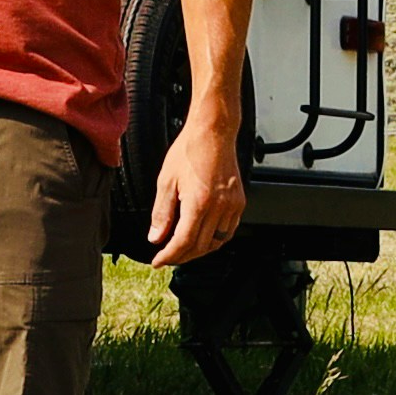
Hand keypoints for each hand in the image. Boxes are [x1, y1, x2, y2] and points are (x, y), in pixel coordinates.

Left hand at [143, 103, 246, 264]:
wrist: (213, 133)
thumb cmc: (190, 150)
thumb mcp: (166, 181)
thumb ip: (161, 213)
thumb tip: (156, 237)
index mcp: (199, 202)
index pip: (184, 242)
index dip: (169, 256)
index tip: (159, 261)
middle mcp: (219, 207)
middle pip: (201, 246)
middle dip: (182, 256)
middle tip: (167, 256)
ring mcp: (232, 206)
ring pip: (217, 242)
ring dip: (199, 250)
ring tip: (183, 249)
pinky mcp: (239, 202)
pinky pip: (228, 230)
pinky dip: (215, 239)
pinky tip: (203, 236)